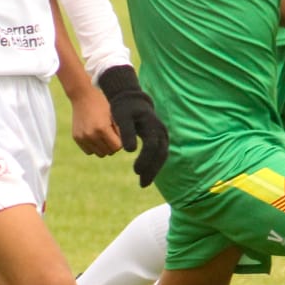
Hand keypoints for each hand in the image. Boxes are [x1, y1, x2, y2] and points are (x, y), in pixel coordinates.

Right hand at [69, 89, 121, 156]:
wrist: (83, 95)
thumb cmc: (103, 103)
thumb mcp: (115, 114)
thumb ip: (121, 130)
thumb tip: (126, 145)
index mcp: (102, 128)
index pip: (117, 147)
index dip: (120, 141)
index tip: (119, 133)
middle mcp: (91, 135)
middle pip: (109, 152)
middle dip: (113, 145)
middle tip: (112, 133)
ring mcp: (82, 137)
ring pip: (99, 154)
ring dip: (104, 147)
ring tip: (104, 135)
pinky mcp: (76, 138)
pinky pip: (89, 151)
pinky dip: (94, 147)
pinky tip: (96, 136)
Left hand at [96, 65, 168, 186]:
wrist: (131, 99)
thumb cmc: (124, 108)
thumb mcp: (121, 117)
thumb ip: (126, 132)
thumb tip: (130, 150)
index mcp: (153, 125)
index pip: (152, 146)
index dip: (145, 159)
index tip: (135, 171)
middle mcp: (161, 131)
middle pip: (160, 154)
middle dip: (152, 170)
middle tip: (142, 184)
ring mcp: (163, 135)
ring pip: (162, 156)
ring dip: (154, 170)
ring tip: (143, 183)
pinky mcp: (160, 138)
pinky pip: (160, 154)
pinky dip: (154, 165)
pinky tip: (145, 174)